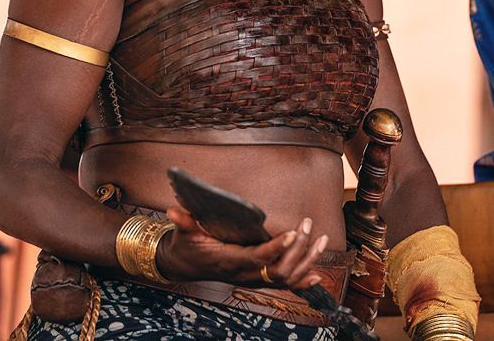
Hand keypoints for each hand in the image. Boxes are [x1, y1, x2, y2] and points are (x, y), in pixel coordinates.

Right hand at [157, 204, 327, 289]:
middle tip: (307, 224)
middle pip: (279, 270)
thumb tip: (173, 210)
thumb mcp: (184, 232)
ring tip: (322, 240)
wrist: (185, 265)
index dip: (276, 247)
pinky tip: (316, 275)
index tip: (292, 233)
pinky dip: (302, 281)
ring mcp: (252, 280)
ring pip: (286, 278)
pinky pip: (283, 285)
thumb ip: (184, 221)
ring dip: (307, 261)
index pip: (258, 257)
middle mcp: (244, 275)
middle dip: (298, 249)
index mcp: (229, 261)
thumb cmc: (187, 245)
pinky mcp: (256, 280)